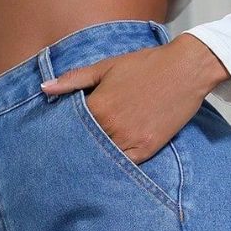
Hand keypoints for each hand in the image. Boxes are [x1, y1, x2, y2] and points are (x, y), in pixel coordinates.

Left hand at [40, 35, 228, 164]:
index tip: (54, 139)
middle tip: (60, 159)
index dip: (63, 132)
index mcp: (99, 106)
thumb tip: (44, 89)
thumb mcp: (107, 67)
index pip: (71, 127)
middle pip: (85, 146)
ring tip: (83, 163)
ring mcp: (130, 141)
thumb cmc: (145, 65)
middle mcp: (112, 127)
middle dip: (76, 148)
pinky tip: (107, 163)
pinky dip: (114, 165)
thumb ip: (74, 80)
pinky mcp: (146, 150)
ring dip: (94, 159)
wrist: (185, 70)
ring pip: (103, 158)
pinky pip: (124, 165)